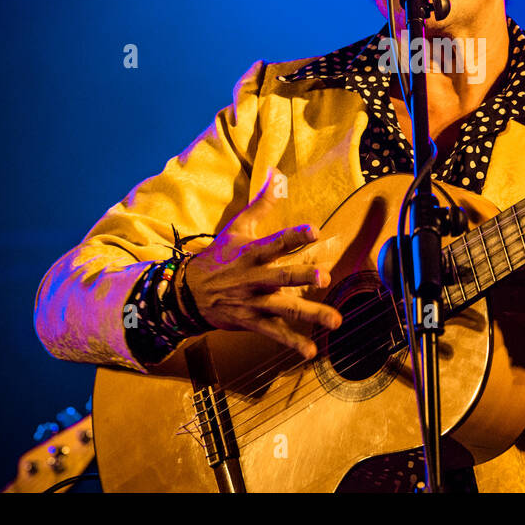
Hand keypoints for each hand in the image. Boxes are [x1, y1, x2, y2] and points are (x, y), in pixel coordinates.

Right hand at [180, 169, 342, 358]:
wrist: (188, 293)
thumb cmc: (219, 256)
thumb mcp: (238, 227)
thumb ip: (262, 202)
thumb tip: (277, 173)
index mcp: (251, 253)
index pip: (274, 242)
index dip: (293, 236)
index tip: (314, 231)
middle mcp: (254, 279)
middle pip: (281, 277)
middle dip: (302, 277)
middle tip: (324, 277)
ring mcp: (253, 302)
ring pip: (284, 309)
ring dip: (310, 314)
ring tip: (336, 321)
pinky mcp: (252, 322)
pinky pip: (274, 333)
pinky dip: (292, 343)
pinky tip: (311, 351)